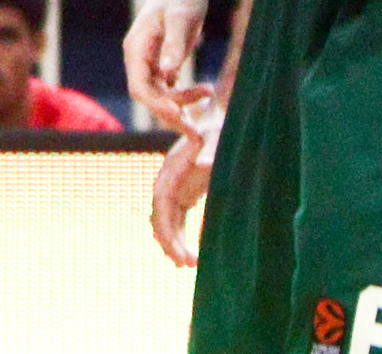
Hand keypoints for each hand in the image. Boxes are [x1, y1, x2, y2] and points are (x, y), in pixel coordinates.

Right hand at [123, 0, 215, 132]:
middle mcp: (138, 57)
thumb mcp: (182, 18)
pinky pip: (167, 88)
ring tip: (208, 95)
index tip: (179, 114)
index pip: (139, 86)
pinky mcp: (161, 62)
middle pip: (148, 95)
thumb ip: (175, 45)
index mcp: (136, 48)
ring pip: (159, 94)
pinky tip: (204, 92)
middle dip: (171, 112)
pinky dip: (183, 95)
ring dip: (180, 103)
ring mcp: (148, 61)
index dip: (156, 104)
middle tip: (196, 130)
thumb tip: (168, 74)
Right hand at [149, 113, 217, 267]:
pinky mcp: (185, 190)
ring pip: (167, 219)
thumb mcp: (217, 137)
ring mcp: (176, 184)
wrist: (221, 114)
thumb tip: (203, 165)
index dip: (166, 229)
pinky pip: (178, 218)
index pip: (161, 203)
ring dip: (174, 242)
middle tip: (185, 266)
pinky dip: (181, 236)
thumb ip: (212, 151)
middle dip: (169, 242)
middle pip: (160, 215)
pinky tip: (192, 254)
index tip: (178, 252)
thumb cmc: (221, 126)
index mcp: (173, 166)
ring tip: (189, 265)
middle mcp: (170, 178)